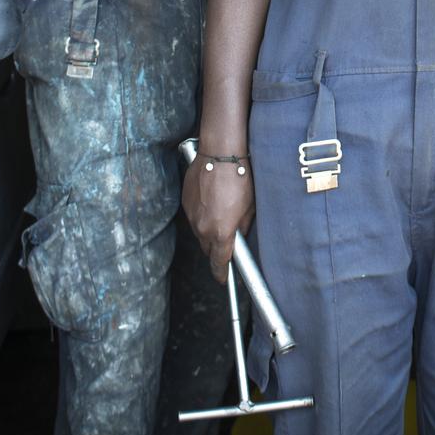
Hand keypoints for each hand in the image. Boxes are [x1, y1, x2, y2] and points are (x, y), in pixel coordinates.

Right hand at [183, 155, 255, 282]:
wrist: (220, 155)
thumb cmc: (240, 179)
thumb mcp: (249, 207)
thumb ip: (242, 228)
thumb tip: (238, 237)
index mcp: (221, 233)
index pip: (218, 263)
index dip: (222, 274)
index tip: (224, 279)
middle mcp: (203, 228)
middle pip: (207, 249)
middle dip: (216, 248)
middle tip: (226, 238)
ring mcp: (192, 216)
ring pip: (199, 232)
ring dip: (208, 229)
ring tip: (220, 213)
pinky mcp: (185, 203)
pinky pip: (193, 216)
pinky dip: (201, 214)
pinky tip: (211, 201)